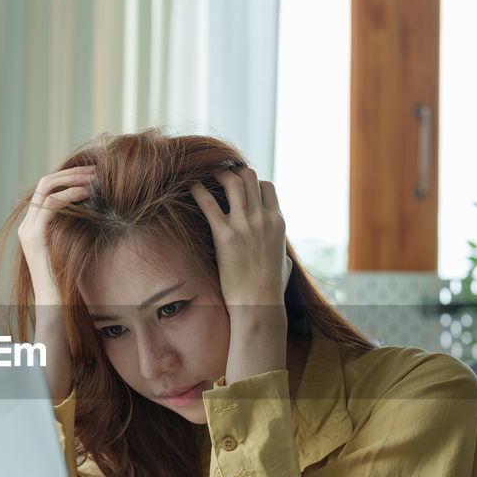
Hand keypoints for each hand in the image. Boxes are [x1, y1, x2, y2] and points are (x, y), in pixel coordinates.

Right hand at [18, 166, 95, 306]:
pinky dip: (70, 195)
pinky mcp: (35, 237)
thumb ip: (74, 228)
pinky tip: (86, 194)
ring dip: (71, 179)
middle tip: (95, 170)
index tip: (91, 176)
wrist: (56, 304)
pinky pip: (51, 205)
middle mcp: (27, 225)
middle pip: (45, 183)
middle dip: (71, 173)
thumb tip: (94, 208)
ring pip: (46, 188)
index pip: (47, 190)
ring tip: (94, 178)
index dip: (68, 178)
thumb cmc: (69, 280)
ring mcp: (28, 230)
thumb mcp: (72, 246)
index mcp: (34, 226)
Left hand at [190, 166, 289, 382]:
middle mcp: (263, 219)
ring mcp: (245, 225)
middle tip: (218, 174)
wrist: (259, 305)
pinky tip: (191, 187)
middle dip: (233, 172)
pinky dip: (199, 191)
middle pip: (249, 177)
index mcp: (278, 223)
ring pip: (233, 181)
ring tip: (205, 173)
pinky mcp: (225, 236)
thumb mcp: (285, 265)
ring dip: (217, 174)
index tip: (237, 186)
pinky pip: (209, 204)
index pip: (266, 187)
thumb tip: (282, 255)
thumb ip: (282, 252)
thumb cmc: (270, 290)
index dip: (251, 182)